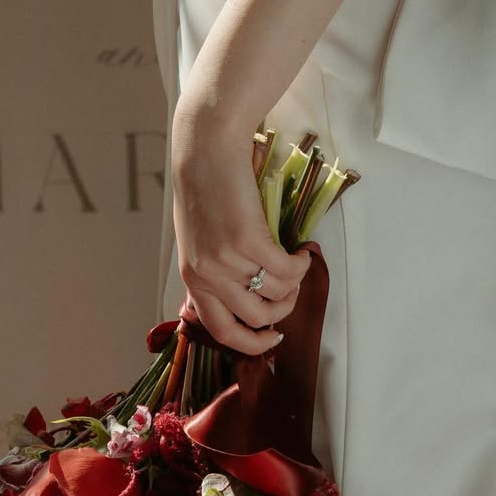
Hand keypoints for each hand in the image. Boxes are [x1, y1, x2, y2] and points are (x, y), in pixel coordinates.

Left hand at [171, 109, 311, 355]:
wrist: (206, 152)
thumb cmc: (204, 190)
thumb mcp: (200, 240)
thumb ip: (216, 269)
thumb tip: (251, 292)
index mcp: (193, 279)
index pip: (221, 331)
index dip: (251, 343)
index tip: (272, 339)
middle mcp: (208, 276)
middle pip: (256, 319)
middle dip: (283, 311)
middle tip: (293, 291)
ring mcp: (228, 261)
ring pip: (276, 294)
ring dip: (295, 284)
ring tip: (298, 264)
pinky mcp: (250, 241)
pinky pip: (287, 270)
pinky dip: (301, 264)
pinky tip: (301, 251)